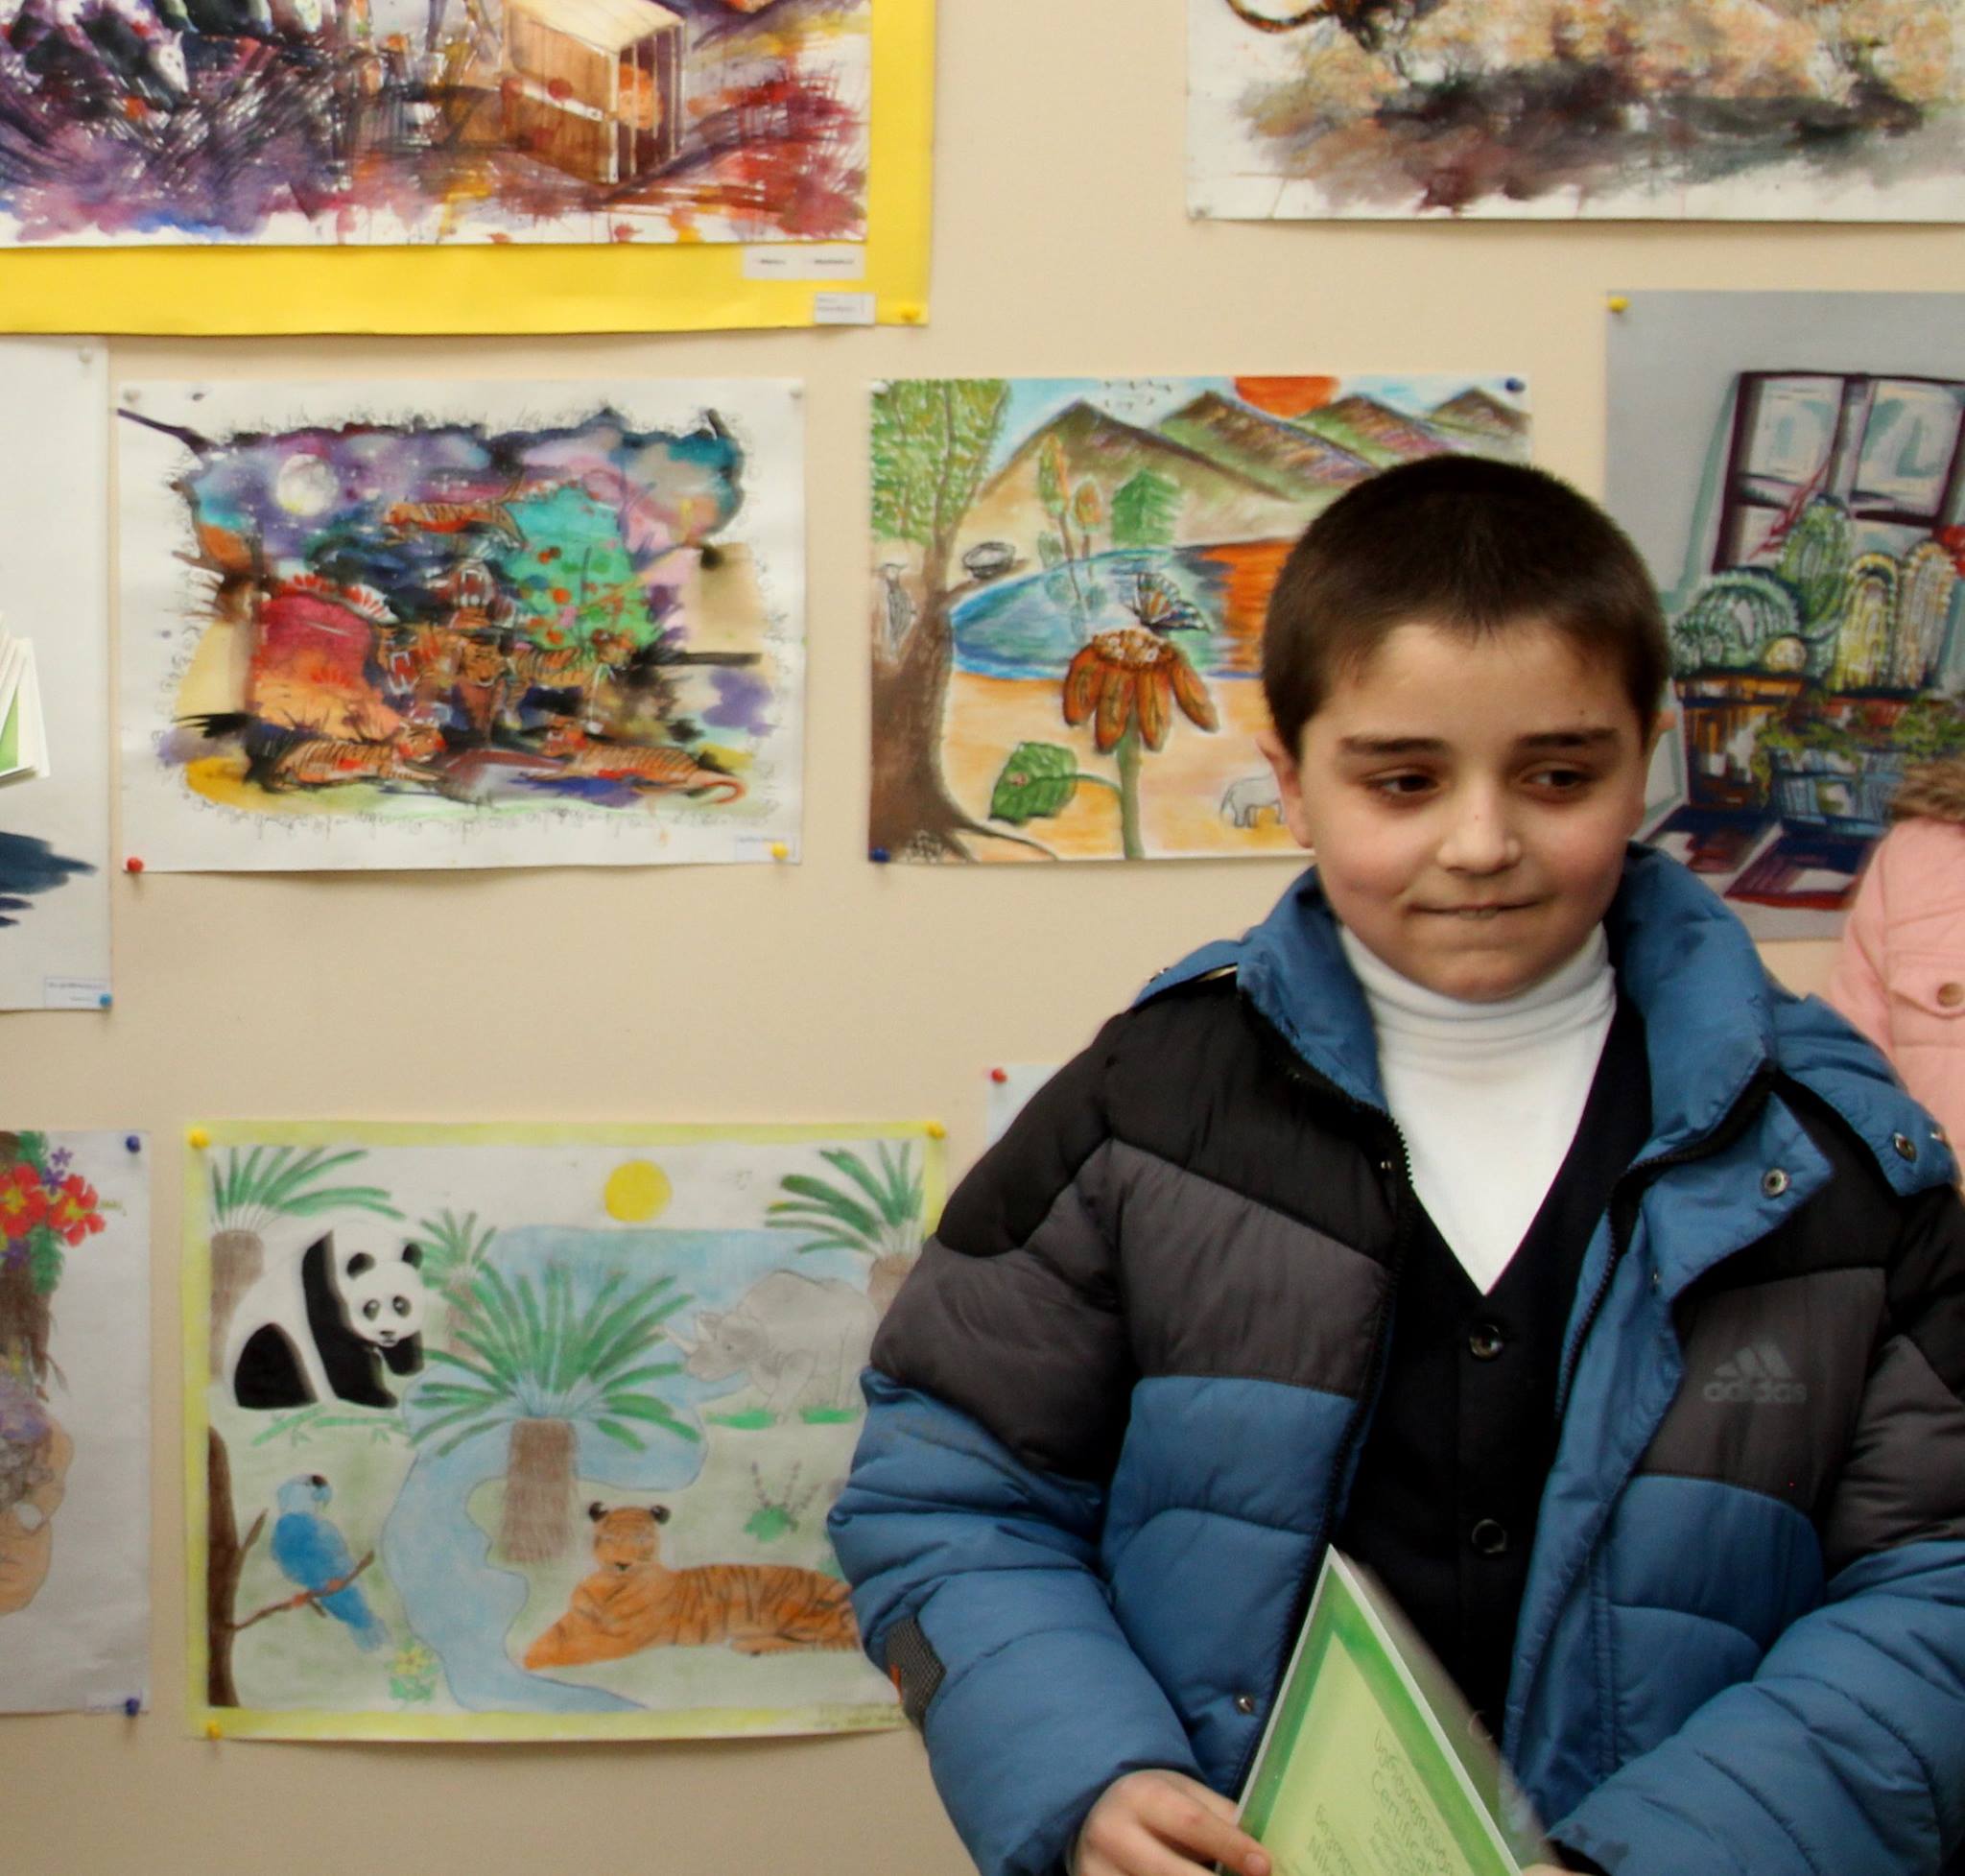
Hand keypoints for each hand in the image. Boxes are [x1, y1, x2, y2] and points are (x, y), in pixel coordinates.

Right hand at [1073, 1769, 1270, 1875]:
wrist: (1098, 1817)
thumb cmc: (1155, 1806)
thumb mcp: (1184, 1795)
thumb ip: (1221, 1817)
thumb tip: (1263, 1854)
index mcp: (1140, 1796)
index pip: (1190, 1822)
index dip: (1230, 1846)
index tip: (1264, 1865)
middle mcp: (1112, 1833)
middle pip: (1170, 1873)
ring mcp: (1098, 1871)